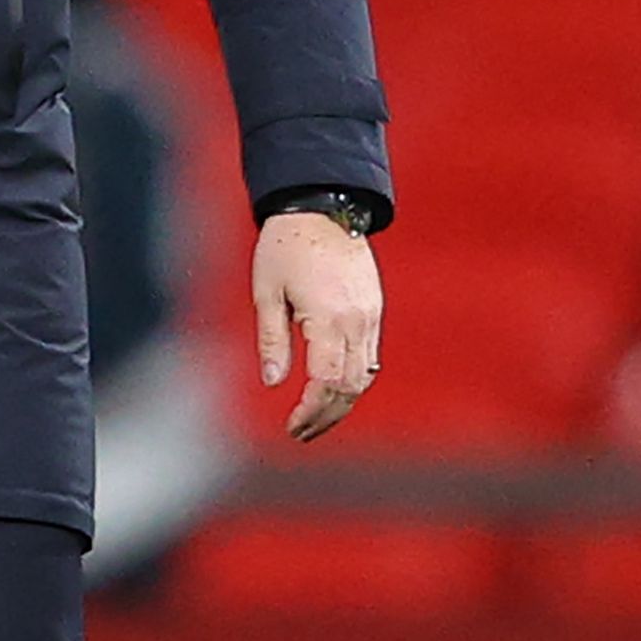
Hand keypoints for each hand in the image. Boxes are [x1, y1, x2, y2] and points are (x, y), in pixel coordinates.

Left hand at [253, 211, 383, 442]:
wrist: (322, 208)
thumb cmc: (285, 246)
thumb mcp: (266, 292)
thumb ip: (271, 340)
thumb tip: (272, 383)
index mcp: (329, 319)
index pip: (328, 383)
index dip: (311, 411)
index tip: (292, 426)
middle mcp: (358, 322)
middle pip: (350, 387)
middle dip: (326, 416)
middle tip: (299, 433)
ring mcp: (370, 316)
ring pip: (364, 376)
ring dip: (341, 403)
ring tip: (313, 419)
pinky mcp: (374, 310)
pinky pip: (369, 356)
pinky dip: (354, 380)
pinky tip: (332, 391)